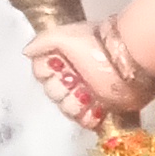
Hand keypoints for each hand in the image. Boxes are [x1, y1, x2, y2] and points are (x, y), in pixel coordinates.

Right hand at [26, 21, 154, 126]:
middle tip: (76, 79)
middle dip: (61, 88)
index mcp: (62, 58)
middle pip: (52, 93)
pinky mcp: (101, 107)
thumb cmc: (98, 43)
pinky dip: (87, 117)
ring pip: (66, 109)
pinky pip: (84, 120)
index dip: (46, 72)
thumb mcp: (65, 35)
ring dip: (74, 104)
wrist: (128, 59)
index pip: (40, 73)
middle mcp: (72, 76)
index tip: (58, 66)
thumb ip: (42, 41)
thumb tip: (26, 52)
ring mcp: (86, 93)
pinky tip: (96, 107)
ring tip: (87, 94)